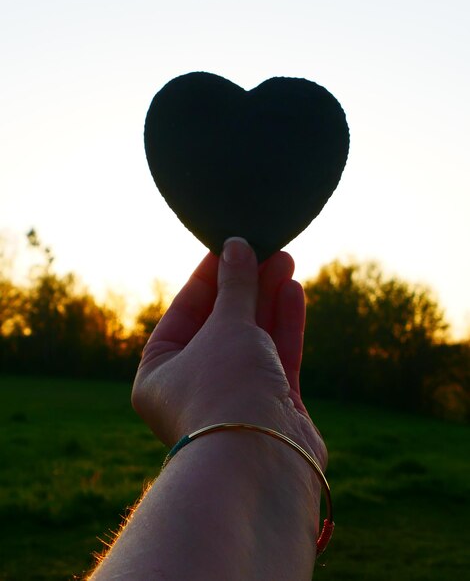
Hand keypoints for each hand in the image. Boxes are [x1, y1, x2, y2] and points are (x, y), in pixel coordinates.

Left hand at [132, 237, 326, 468]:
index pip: (185, 310)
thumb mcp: (226, 325)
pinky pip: (275, 357)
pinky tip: (293, 290)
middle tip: (268, 249)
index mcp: (160, 371)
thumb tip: (236, 246)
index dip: (209, 275)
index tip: (230, 245)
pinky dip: (283, 324)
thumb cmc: (225, 388)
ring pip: (252, 338)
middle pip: (222, 322)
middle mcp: (194, 385)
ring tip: (285, 260)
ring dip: (268, 299)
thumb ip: (234, 286)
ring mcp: (234, 397)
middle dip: (246, 285)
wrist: (260, 461)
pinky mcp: (269, 407)